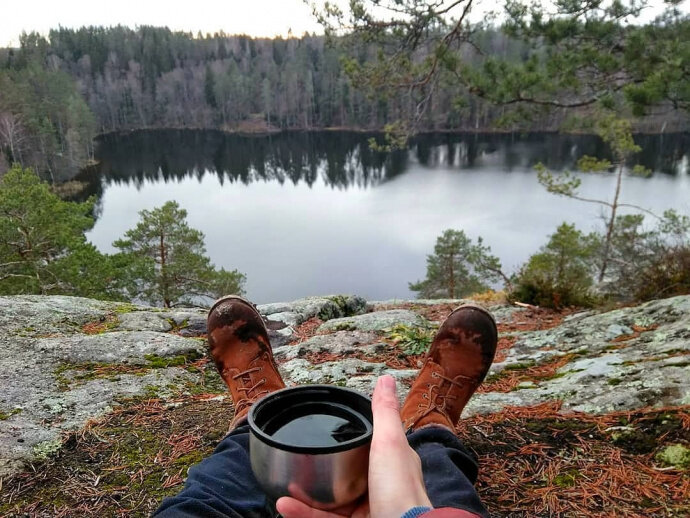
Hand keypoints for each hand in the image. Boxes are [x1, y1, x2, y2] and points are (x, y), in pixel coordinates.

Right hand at [276, 375, 431, 517]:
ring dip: (302, 495)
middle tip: (298, 460)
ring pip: (327, 500)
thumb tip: (386, 379)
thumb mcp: (390, 443)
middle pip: (344, 475)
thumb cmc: (400, 490)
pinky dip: (302, 512)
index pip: (369, 446)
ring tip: (283, 486)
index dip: (350, 437)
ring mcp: (365, 510)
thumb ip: (384, 412)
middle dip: (319, 469)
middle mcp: (380, 488)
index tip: (327, 430)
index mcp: (391, 465)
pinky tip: (284, 506)